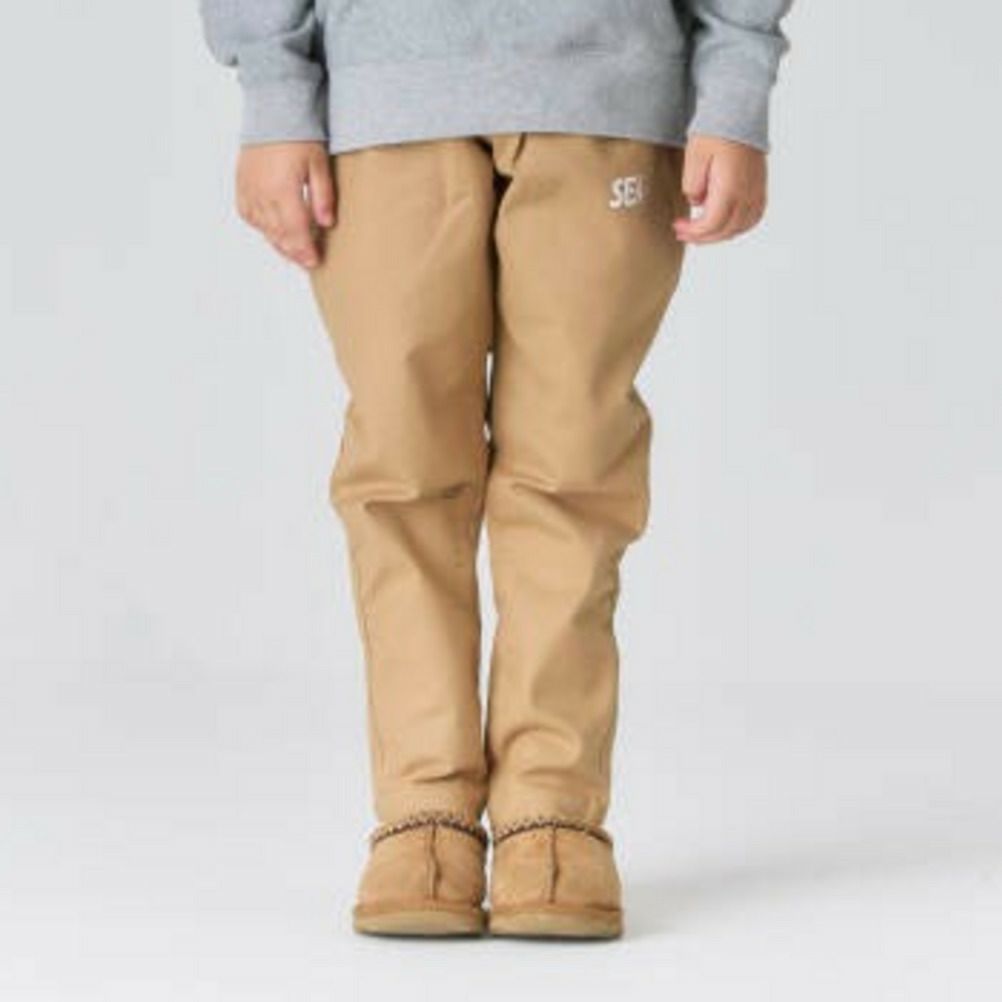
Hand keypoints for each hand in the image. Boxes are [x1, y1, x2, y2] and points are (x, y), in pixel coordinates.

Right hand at [235, 142, 335, 268]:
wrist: (272, 110)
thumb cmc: (299, 134)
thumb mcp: (319, 164)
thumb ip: (323, 196)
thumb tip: (326, 224)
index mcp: (283, 189)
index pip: (295, 231)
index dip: (305, 250)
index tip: (315, 262)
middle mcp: (262, 193)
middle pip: (278, 234)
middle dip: (294, 252)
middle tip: (307, 262)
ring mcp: (248, 189)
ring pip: (263, 228)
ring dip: (278, 243)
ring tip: (293, 253)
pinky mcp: (241, 184)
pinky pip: (249, 215)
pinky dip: (261, 227)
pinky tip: (273, 232)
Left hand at [673, 135, 766, 244]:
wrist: (739, 112)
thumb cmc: (716, 131)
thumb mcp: (694, 156)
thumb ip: (692, 185)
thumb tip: (697, 203)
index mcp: (730, 188)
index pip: (711, 224)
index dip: (693, 232)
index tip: (677, 227)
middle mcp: (747, 194)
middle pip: (726, 231)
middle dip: (702, 237)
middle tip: (684, 233)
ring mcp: (757, 191)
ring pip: (741, 227)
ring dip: (720, 234)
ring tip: (702, 232)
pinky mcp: (761, 187)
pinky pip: (753, 217)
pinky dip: (738, 226)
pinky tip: (724, 224)